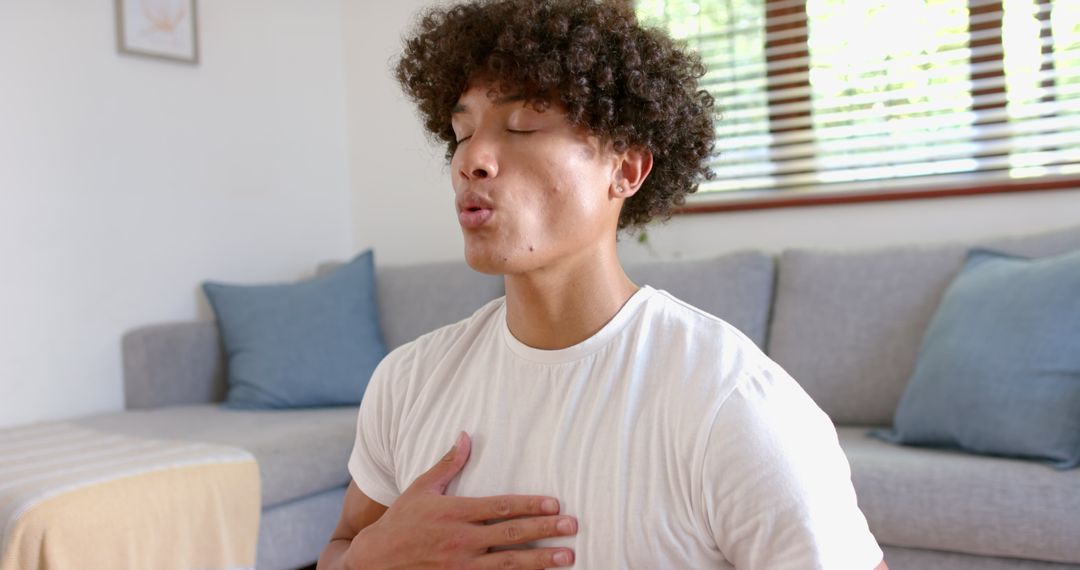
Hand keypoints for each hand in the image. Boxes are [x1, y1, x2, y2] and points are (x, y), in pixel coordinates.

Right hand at [345, 432, 577, 568]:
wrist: (373, 563)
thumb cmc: (400, 522)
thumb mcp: (421, 489)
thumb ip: (448, 464)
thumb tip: (466, 435)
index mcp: (454, 513)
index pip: (499, 507)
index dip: (529, 505)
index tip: (555, 503)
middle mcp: (460, 541)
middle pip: (510, 535)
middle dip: (544, 531)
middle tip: (572, 527)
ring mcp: (460, 567)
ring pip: (507, 565)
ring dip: (540, 561)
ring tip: (567, 557)